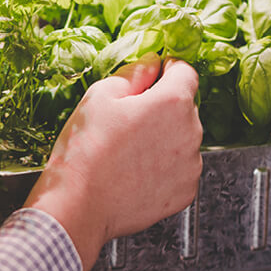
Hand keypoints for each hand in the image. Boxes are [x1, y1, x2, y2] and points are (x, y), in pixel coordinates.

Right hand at [24, 52, 202, 270]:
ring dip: (165, 137)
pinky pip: (180, 168)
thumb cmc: (86, 151)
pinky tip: (136, 170)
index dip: (167, 70)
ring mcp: (191, 166)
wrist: (79, 206)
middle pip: (184, 106)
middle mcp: (191, 132)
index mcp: (173, 102)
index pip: (185, 71)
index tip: (152, 77)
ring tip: (129, 150)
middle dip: (162, 106)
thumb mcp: (101, 96)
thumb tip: (151, 64)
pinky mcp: (185, 192)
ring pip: (183, 138)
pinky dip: (165, 167)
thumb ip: (134, 73)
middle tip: (128, 120)